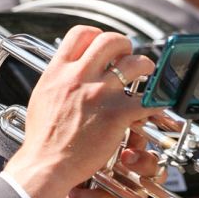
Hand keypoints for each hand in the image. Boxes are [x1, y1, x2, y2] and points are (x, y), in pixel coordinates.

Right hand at [5, 26, 158, 197]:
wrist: (46, 165)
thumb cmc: (43, 139)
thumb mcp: (42, 97)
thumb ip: (58, 79)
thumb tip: (67, 70)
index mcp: (59, 71)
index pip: (81, 33)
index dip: (97, 35)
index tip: (103, 46)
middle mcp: (79, 77)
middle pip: (111, 41)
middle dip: (124, 45)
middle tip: (127, 57)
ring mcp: (99, 94)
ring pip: (134, 63)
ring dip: (145, 66)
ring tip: (146, 73)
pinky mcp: (117, 114)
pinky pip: (147, 99)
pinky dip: (156, 100)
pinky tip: (156, 103)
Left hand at [60, 137, 161, 197]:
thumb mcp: (87, 177)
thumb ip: (94, 158)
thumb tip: (87, 136)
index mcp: (134, 174)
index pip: (148, 158)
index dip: (141, 154)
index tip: (125, 152)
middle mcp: (140, 192)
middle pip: (146, 176)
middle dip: (130, 169)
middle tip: (106, 167)